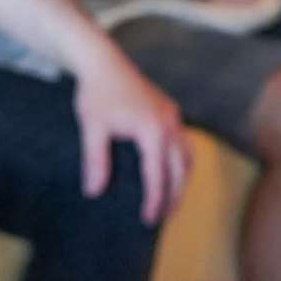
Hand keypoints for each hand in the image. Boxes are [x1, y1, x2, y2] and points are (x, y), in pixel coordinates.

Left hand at [68, 42, 190, 223]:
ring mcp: (171, 115)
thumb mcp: (93, 128)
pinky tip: (169, 168)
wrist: (104, 61)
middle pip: (181, 168)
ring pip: (187, 154)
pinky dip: (180, 160)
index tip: (148, 219)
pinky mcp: (168, 110)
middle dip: (175, 195)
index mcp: (152, 129)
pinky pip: (182, 141)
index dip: (154, 199)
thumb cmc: (96, 93)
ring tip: (171, 198)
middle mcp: (168, 123)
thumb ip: (96, 160)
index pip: (158, 174)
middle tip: (164, 218)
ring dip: (182, 178)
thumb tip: (94, 191)